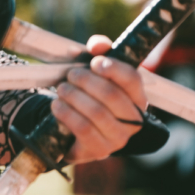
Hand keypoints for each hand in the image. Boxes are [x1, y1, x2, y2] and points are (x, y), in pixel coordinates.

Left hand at [52, 35, 147, 164]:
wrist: (75, 131)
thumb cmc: (90, 96)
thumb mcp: (96, 73)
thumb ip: (100, 53)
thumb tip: (98, 45)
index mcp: (137, 98)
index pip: (132, 79)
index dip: (114, 68)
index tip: (95, 62)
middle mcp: (133, 120)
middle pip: (112, 95)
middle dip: (86, 81)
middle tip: (71, 75)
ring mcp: (118, 138)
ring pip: (96, 112)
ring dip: (74, 96)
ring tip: (62, 89)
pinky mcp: (99, 150)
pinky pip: (83, 129)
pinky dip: (67, 113)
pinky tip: (57, 106)